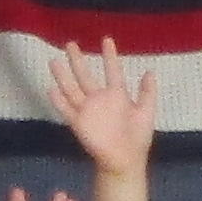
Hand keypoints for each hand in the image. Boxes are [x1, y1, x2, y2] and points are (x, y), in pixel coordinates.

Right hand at [43, 44, 157, 176]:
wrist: (126, 160)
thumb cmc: (137, 138)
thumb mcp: (146, 112)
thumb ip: (147, 93)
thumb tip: (150, 72)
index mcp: (116, 95)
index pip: (112, 71)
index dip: (110, 56)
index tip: (106, 39)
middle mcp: (99, 99)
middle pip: (85, 76)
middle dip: (78, 60)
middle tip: (70, 44)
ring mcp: (87, 111)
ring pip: (71, 89)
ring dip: (62, 76)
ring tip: (53, 61)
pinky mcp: (79, 124)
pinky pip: (67, 110)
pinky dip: (58, 101)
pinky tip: (51, 89)